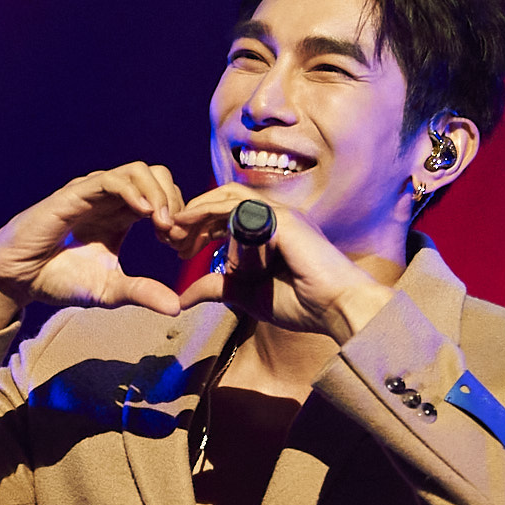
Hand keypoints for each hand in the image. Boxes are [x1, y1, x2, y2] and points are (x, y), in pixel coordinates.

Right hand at [0, 163, 195, 315]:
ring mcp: (94, 192)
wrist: (19, 278)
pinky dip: (134, 191)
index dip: (179, 218)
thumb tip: (177, 308)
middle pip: (158, 176)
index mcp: (121, 215)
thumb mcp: (110, 290)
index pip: (164, 198)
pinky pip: (112, 180)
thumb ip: (142, 293)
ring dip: (159, 194)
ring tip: (163, 225)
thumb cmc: (60, 279)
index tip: (179, 247)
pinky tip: (145, 214)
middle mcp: (111, 198)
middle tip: (175, 235)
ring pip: (140, 171)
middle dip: (176, 201)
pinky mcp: (76, 193)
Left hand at [173, 185, 393, 341]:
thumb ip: (216, 288)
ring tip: (173, 230)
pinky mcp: (280, 218)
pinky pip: (236, 205)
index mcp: (269, 231)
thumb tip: (182, 298)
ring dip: (196, 211)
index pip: (227, 217)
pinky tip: (187, 223)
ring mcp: (278, 213)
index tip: (177, 249)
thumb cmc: (302, 303)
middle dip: (192, 217)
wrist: (336, 308)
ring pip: (226, 197)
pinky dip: (208, 210)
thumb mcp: (246, 295)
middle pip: (222, 202)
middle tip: (167, 237)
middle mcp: (274, 216)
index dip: (199, 229)